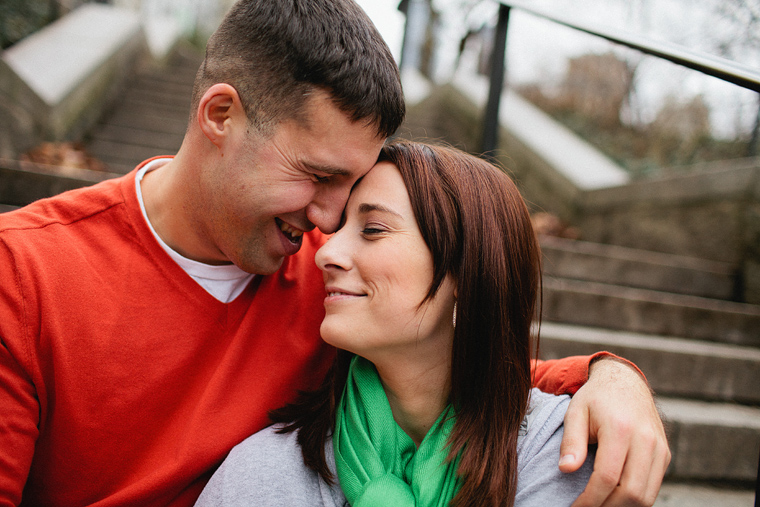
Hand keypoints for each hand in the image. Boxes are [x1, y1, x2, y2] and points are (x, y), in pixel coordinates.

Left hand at [559, 357, 670, 506]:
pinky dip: (635, 499)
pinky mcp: (665, 455)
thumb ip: (571, 441)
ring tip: (599, 506)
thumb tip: (565, 469)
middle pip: (631, 492)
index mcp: (620, 428)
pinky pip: (653, 487)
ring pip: (647, 495)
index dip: (591, 499)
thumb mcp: (575, 412)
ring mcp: (660, 448)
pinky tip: (614, 498)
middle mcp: (645, 440)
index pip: (607, 477)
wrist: (625, 381)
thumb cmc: (595, 398)